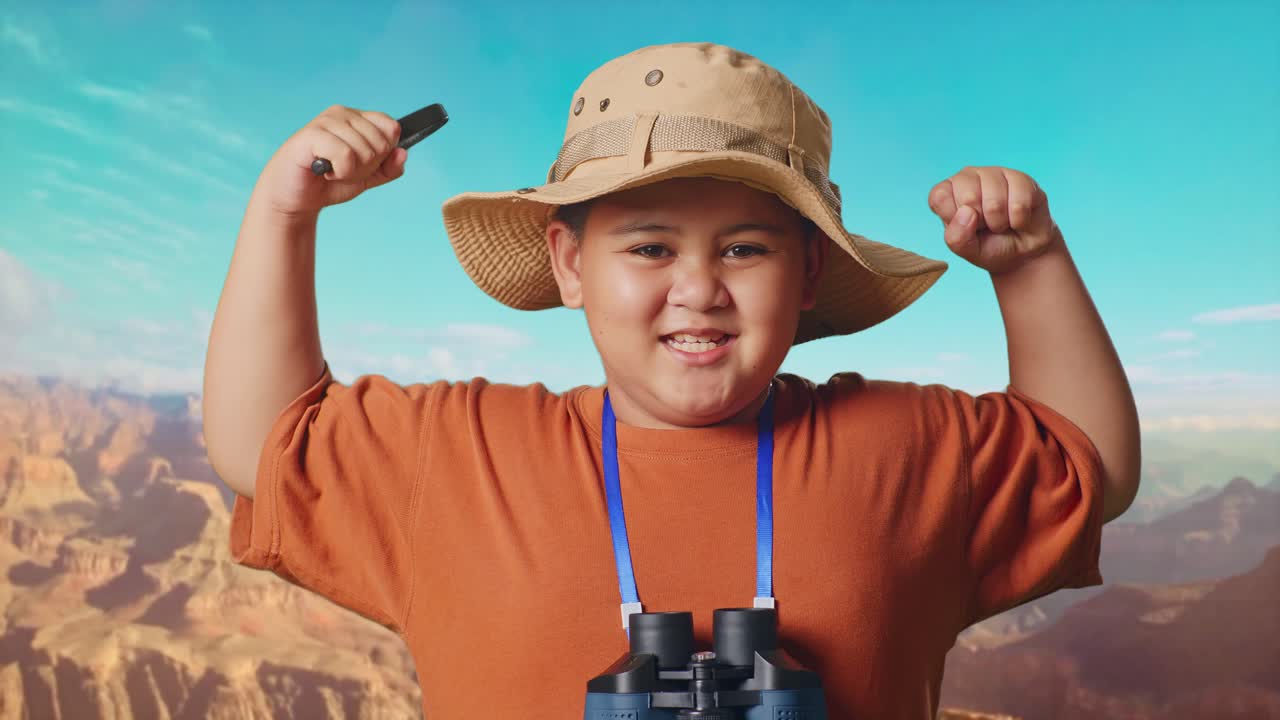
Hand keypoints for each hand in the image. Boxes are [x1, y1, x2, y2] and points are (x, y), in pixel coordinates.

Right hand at [254, 105, 407, 219]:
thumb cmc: (328, 183)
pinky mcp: (312, 134)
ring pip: (365, 151)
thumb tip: (403, 153)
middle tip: (343, 170)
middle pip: (382, 143)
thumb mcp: (367, 178)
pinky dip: (340, 172)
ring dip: (351, 172)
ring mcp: (326, 121)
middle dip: (367, 168)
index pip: (391, 127)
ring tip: (332, 171)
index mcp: (357, 118)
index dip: (385, 153)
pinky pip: (346, 155)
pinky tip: (324, 171)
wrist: (295, 199)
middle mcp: (342, 114)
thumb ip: (389, 168)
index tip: (364, 163)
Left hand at [928, 166, 1063, 274]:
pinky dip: (1019, 220)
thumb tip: (966, 211)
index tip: (964, 226)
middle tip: (986, 226)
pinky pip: (1019, 203)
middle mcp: (967, 178)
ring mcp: (993, 174)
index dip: (953, 217)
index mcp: (947, 193)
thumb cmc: (991, 246)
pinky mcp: (1020, 177)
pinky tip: (1017, 218)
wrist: (1024, 250)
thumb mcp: (967, 250)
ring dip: (1001, 222)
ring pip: (995, 201)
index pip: (940, 196)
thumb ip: (957, 237)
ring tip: (1002, 223)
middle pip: (968, 197)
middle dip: (981, 221)